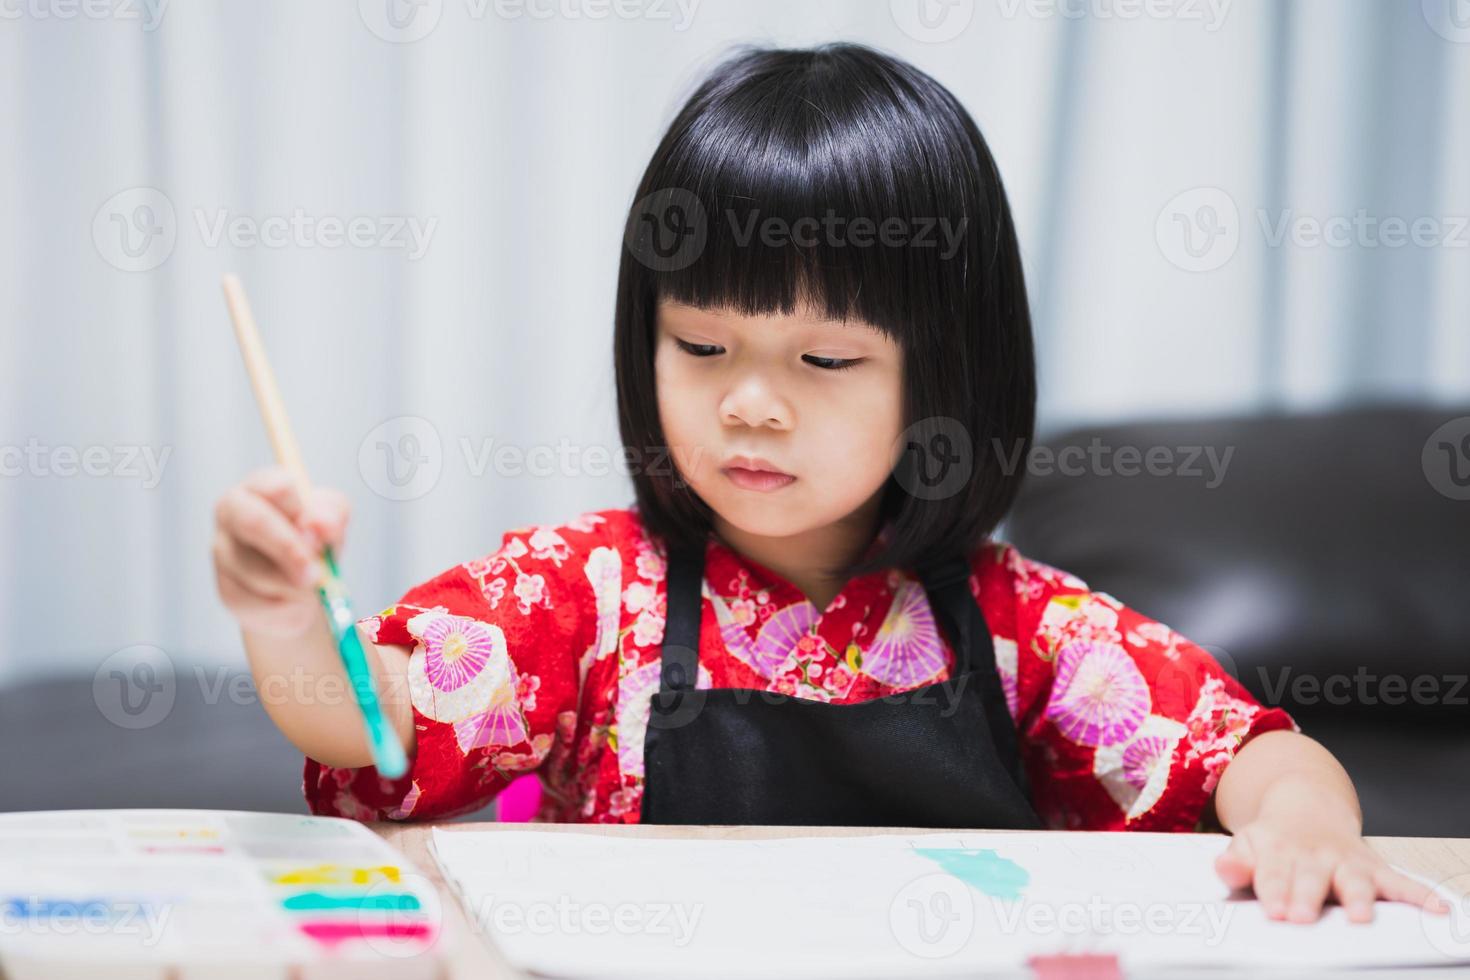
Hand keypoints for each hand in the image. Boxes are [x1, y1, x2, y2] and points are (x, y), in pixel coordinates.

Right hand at [212, 465, 350, 638]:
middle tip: (317, 573)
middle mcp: (233, 512)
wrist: (302, 591)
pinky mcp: (227, 590)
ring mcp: (223, 552)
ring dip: (294, 584)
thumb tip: (320, 527)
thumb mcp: (332, 523)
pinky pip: (258, 601)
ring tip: (311, 584)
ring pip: (258, 570)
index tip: (320, 532)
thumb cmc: (315, 543)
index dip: (300, 510)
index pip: (274, 487)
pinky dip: (285, 605)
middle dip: (290, 549)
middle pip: (255, 523)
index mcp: (260, 487)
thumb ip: (331, 516)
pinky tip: (291, 599)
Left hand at [1214, 778, 1450, 923]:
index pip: (1273, 873)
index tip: (1272, 909)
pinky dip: (1420, 895)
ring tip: (1359, 917)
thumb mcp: (1247, 843)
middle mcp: (1315, 855)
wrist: (1305, 805)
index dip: (1272, 891)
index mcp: (1279, 850)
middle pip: (1310, 877)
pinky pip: (1400, 882)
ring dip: (1358, 897)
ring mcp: (1346, 861)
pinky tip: (1436, 908)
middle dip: (1306, 896)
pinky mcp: (1374, 868)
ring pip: (1354, 879)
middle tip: (1301, 916)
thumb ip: (1235, 861)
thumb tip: (1223, 869)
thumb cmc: (1275, 839)